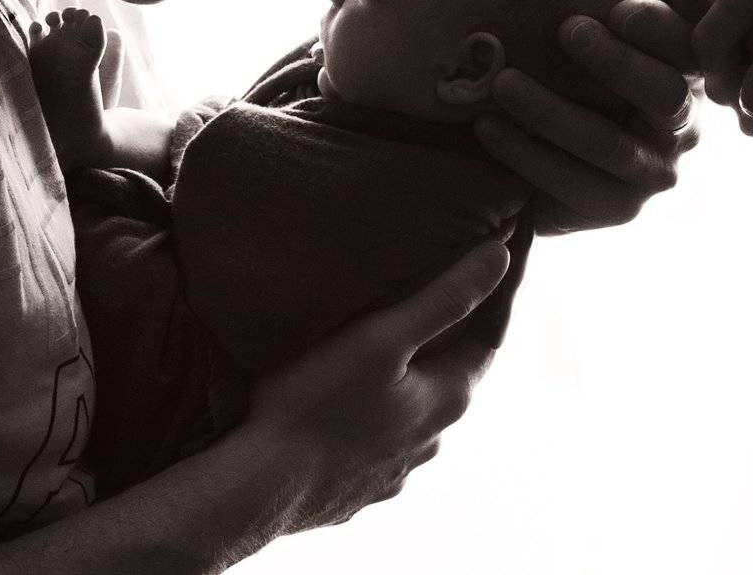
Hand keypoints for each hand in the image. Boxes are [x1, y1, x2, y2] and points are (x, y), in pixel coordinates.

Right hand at [240, 241, 511, 531]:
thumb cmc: (315, 406)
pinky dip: (366, 423)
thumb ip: (444, 297)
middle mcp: (431, 440)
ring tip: (374, 355)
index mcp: (448, 399)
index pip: (488, 338)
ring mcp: (394, 472)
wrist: (253, 495)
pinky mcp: (355, 492)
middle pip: (448, 376)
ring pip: (409, 415)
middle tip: (422, 302)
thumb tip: (500, 257)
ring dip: (402, 385)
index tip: (486, 268)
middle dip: (442, 340)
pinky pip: (371, 448)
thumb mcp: (382, 337)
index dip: (490, 299)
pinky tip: (341, 411)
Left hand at [474, 5, 698, 235]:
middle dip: (615, 62)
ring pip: (609, 143)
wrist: (525, 152)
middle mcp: (680, 120)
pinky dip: (528, 155)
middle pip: (664, 92)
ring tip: (501, 83)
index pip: (689, 42)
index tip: (619, 7)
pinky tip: (485, 128)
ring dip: (552, 111)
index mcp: (684, 66)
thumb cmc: (560, 62)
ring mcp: (654, 169)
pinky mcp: (620, 207)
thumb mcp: (588, 15)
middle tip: (567, 29)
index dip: (660, 27)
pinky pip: (576, 184)